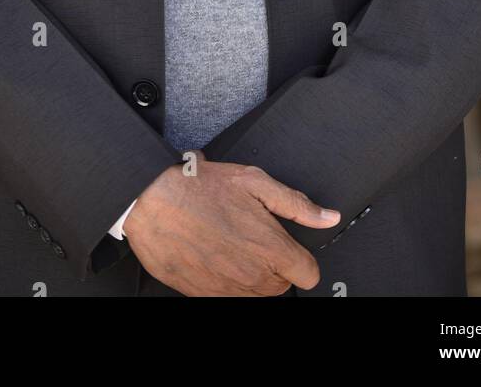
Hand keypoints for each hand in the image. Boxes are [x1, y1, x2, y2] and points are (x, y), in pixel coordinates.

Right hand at [123, 151, 339, 295]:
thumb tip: (328, 217)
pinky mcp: (206, 296)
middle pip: (283, 286)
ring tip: (232, 245)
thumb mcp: (253, 181)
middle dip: (275, 265)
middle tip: (253, 238)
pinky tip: (216, 257)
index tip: (288, 247)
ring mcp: (229, 289)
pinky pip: (230, 298)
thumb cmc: (200, 187)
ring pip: (257, 294)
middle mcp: (253, 275)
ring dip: (252, 275)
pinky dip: (228, 283)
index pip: (309, 274)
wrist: (152, 202)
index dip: (301, 258)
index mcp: (270, 248)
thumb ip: (295, 204)